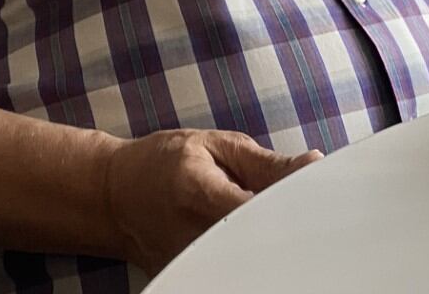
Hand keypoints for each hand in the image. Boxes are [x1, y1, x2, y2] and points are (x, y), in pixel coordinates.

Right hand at [102, 128, 320, 272]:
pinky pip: (232, 272)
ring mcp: (188, 265)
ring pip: (247, 264)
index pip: (260, 210)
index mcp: (199, 193)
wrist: (115, 195)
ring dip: (264, 243)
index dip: (293, 205)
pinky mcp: (188, 281)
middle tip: (293, 213)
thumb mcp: (213, 147)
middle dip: (282, 228)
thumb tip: (313, 165)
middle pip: (258, 244)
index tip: (311, 199)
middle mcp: (193, 236)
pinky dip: (246, 257)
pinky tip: (243, 240)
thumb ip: (266, 163)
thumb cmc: (163, 163)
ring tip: (260, 222)